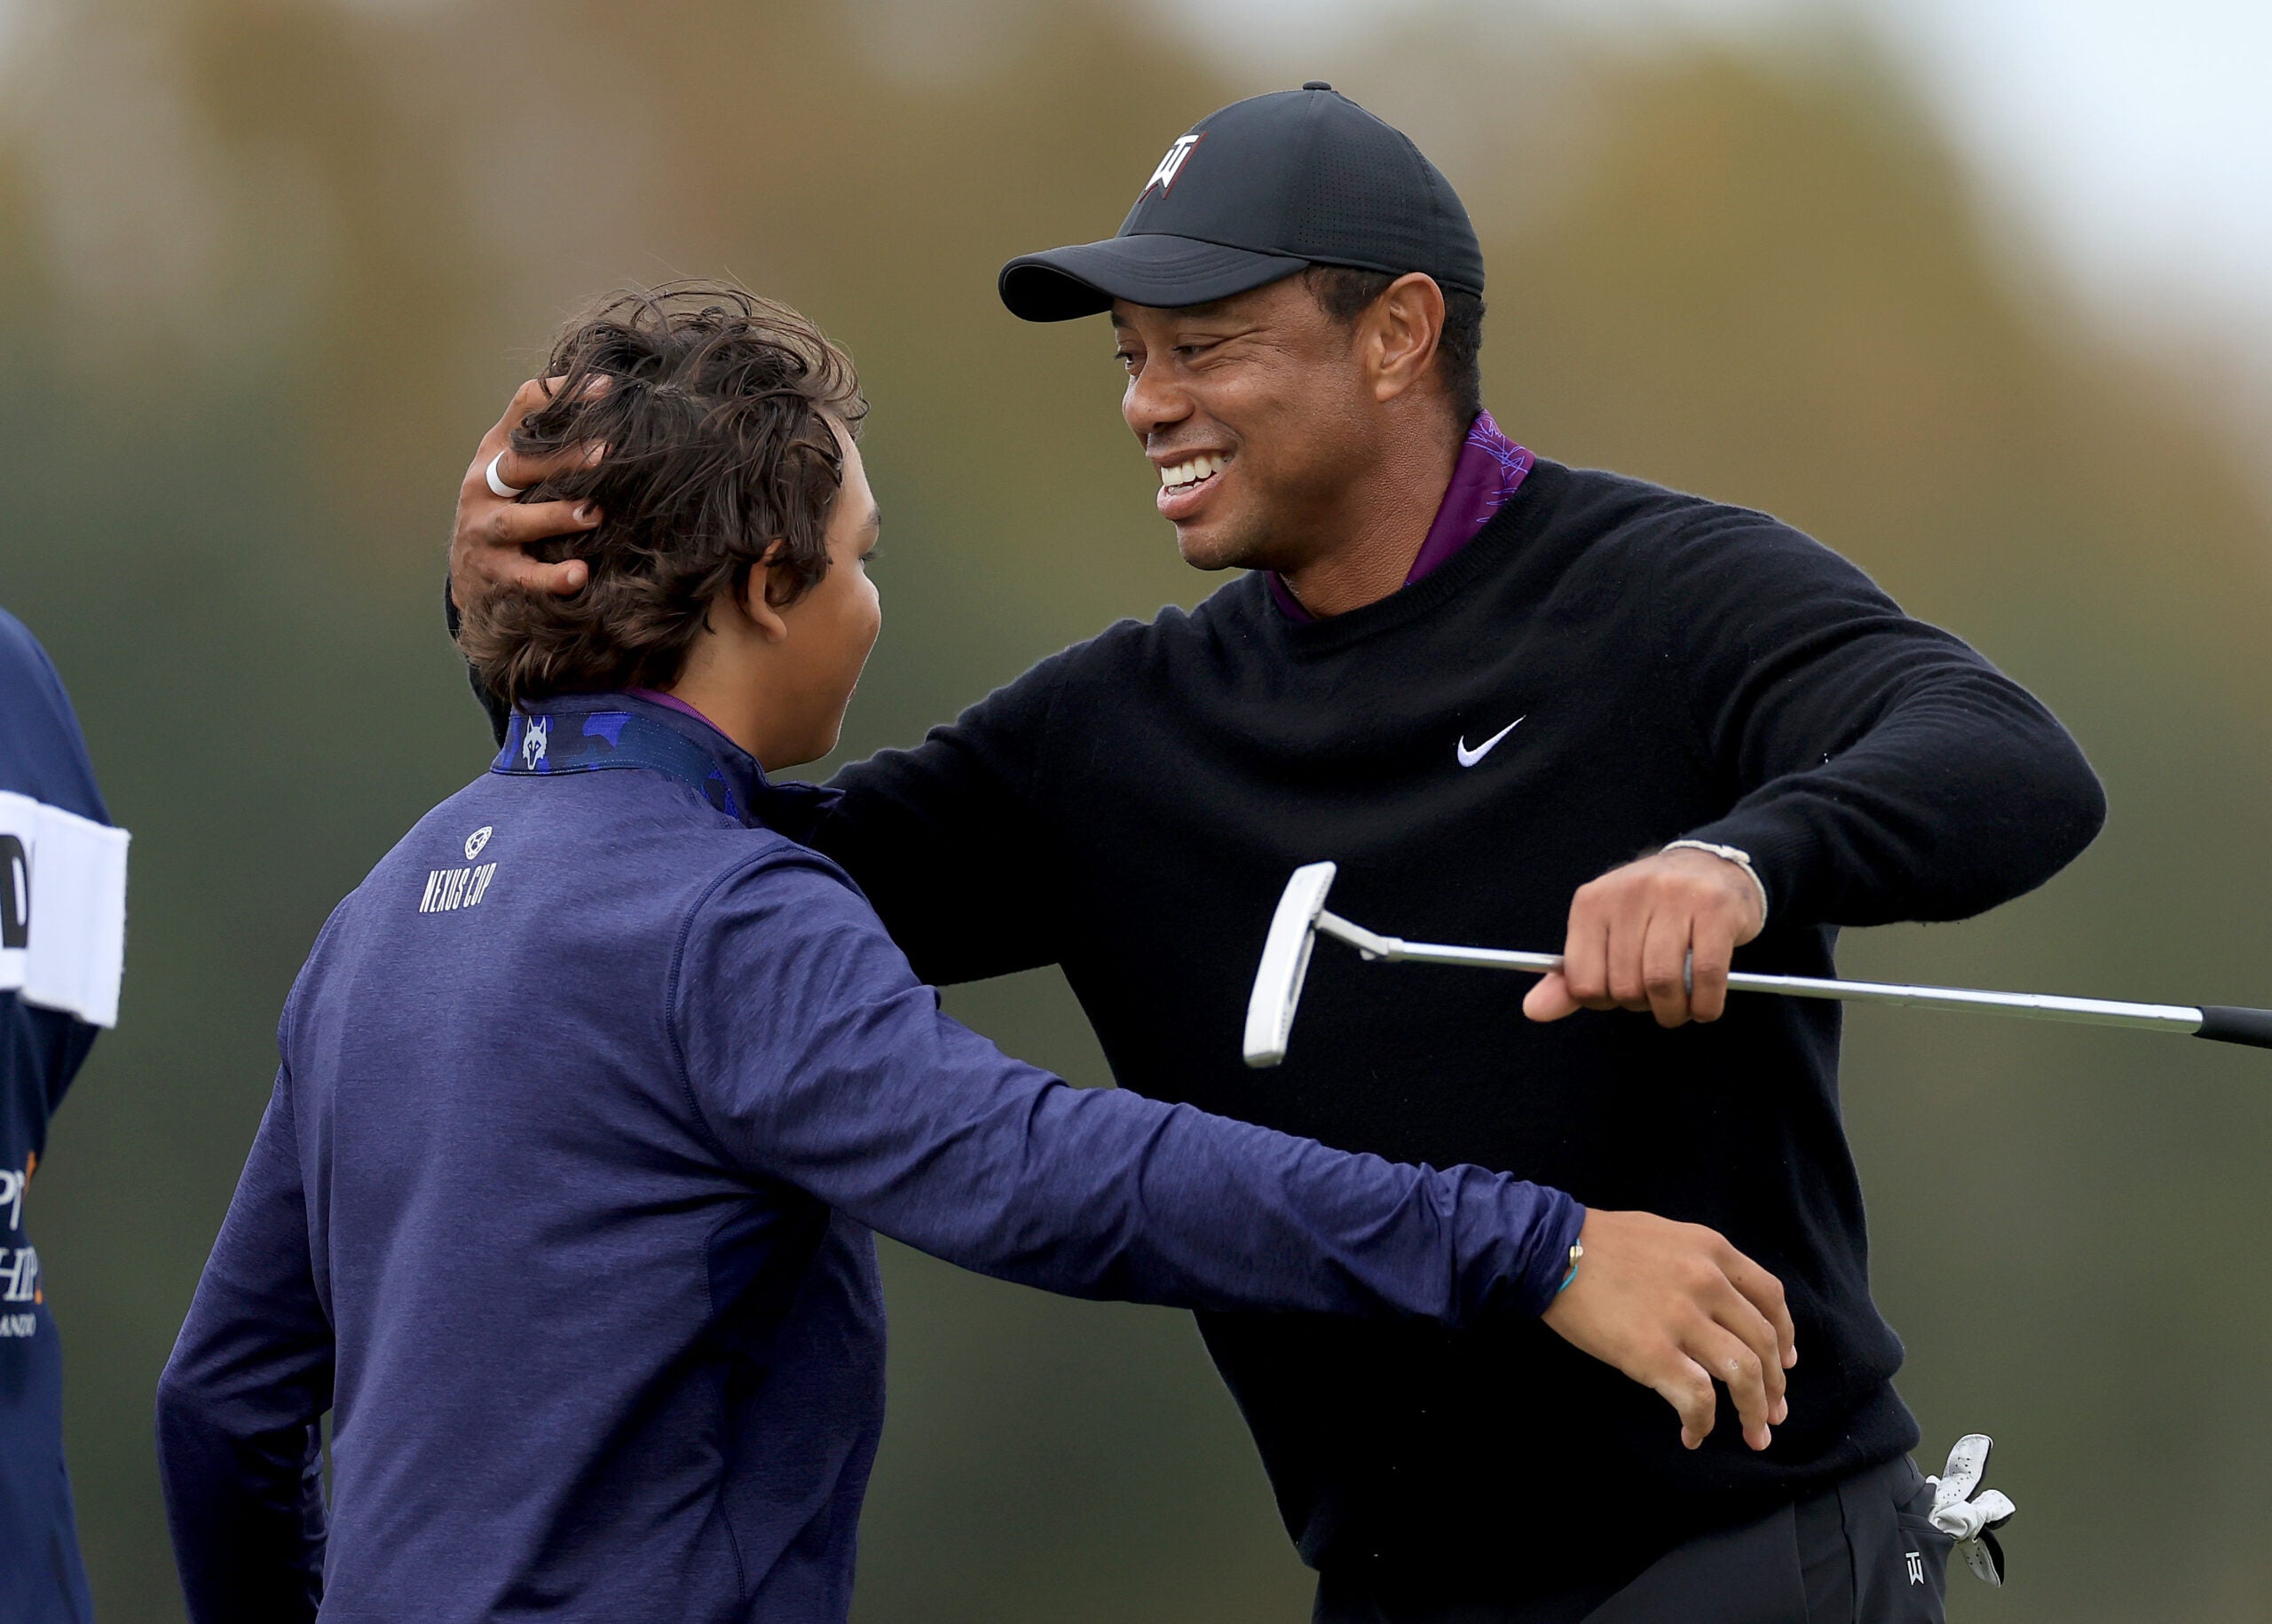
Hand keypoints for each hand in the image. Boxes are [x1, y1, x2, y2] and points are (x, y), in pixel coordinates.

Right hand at [448, 376, 607, 610]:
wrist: (470, 573)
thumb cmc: (509, 508)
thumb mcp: (519, 471)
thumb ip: (552, 441)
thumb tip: (611, 398)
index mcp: (496, 451)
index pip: (523, 409)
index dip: (560, 395)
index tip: (607, 388)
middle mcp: (484, 486)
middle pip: (518, 464)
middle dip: (562, 458)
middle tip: (607, 452)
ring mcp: (484, 530)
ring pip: (515, 521)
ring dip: (555, 517)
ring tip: (594, 514)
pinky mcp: (493, 572)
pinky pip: (523, 577)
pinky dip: (551, 577)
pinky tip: (579, 575)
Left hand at [1523, 847, 1763, 1026]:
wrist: (1711, 865)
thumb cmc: (1652, 911)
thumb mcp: (1605, 935)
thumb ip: (1571, 978)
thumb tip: (1533, 1011)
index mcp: (1592, 902)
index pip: (1583, 981)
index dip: (1604, 1000)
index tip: (1621, 995)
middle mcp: (1629, 893)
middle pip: (1624, 985)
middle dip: (1642, 1006)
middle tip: (1656, 1000)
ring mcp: (1674, 897)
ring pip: (1662, 983)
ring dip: (1673, 1011)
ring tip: (1681, 1009)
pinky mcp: (1716, 908)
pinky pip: (1706, 975)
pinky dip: (1705, 1004)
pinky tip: (1705, 1006)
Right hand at [1541, 1208, 1795, 1450]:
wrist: (1549, 1250)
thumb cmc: (1598, 1242)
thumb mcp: (1665, 1236)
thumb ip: (1699, 1264)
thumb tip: (1720, 1305)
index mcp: (1712, 1251)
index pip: (1770, 1297)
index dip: (1785, 1336)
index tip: (1785, 1363)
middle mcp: (1708, 1282)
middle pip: (1764, 1342)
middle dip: (1775, 1386)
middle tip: (1773, 1414)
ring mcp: (1683, 1319)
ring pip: (1743, 1374)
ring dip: (1754, 1412)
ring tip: (1753, 1435)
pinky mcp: (1653, 1353)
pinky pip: (1697, 1399)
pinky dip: (1701, 1423)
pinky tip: (1692, 1434)